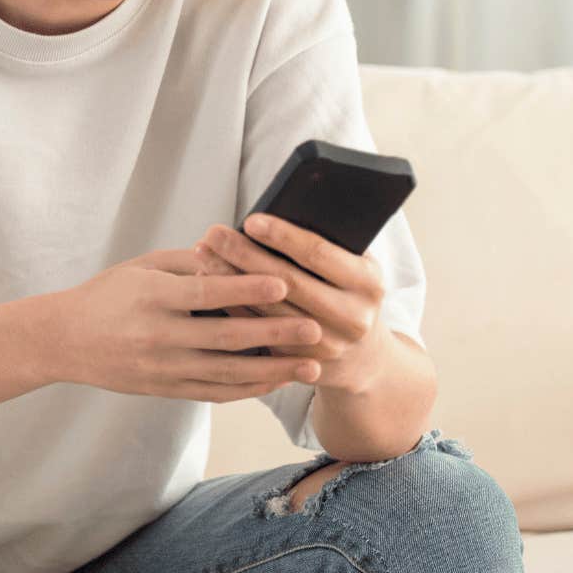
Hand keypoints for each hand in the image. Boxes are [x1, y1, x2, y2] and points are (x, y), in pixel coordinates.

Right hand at [47, 245, 323, 403]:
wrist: (64, 340)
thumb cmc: (107, 295)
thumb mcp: (142, 266)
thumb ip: (190, 262)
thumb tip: (237, 255)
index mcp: (152, 297)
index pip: (207, 294)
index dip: (246, 289)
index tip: (283, 283)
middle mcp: (159, 336)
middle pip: (226, 337)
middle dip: (274, 334)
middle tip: (315, 329)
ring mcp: (163, 368)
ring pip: (228, 373)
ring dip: (273, 371)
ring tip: (310, 366)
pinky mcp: (166, 389)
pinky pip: (215, 392)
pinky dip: (247, 389)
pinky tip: (276, 382)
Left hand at [194, 213, 390, 392]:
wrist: (363, 356)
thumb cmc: (348, 291)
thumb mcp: (353, 265)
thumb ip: (327, 243)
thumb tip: (276, 208)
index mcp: (368, 282)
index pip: (319, 254)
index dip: (282, 237)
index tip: (250, 220)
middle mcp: (353, 317)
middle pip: (288, 283)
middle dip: (245, 256)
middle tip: (213, 234)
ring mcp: (328, 345)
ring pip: (268, 311)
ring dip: (230, 281)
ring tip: (204, 253)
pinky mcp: (301, 364)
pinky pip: (259, 333)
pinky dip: (232, 307)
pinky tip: (209, 285)